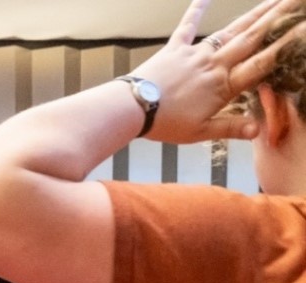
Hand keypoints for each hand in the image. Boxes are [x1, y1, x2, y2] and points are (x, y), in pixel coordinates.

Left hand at [132, 0, 302, 143]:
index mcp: (224, 85)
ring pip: (230, 30)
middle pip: (253, 37)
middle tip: (298, 1)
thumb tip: (259, 129)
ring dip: (254, 13)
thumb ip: (231, 128)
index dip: (287, 46)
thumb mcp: (200, 132)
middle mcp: (214, 63)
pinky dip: (196, 9)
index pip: (264, 62)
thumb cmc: (165, 123)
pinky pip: (188, 26)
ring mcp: (195, 53)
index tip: (305, 29)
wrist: (131, 108)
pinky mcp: (175, 49)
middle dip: (279, 17)